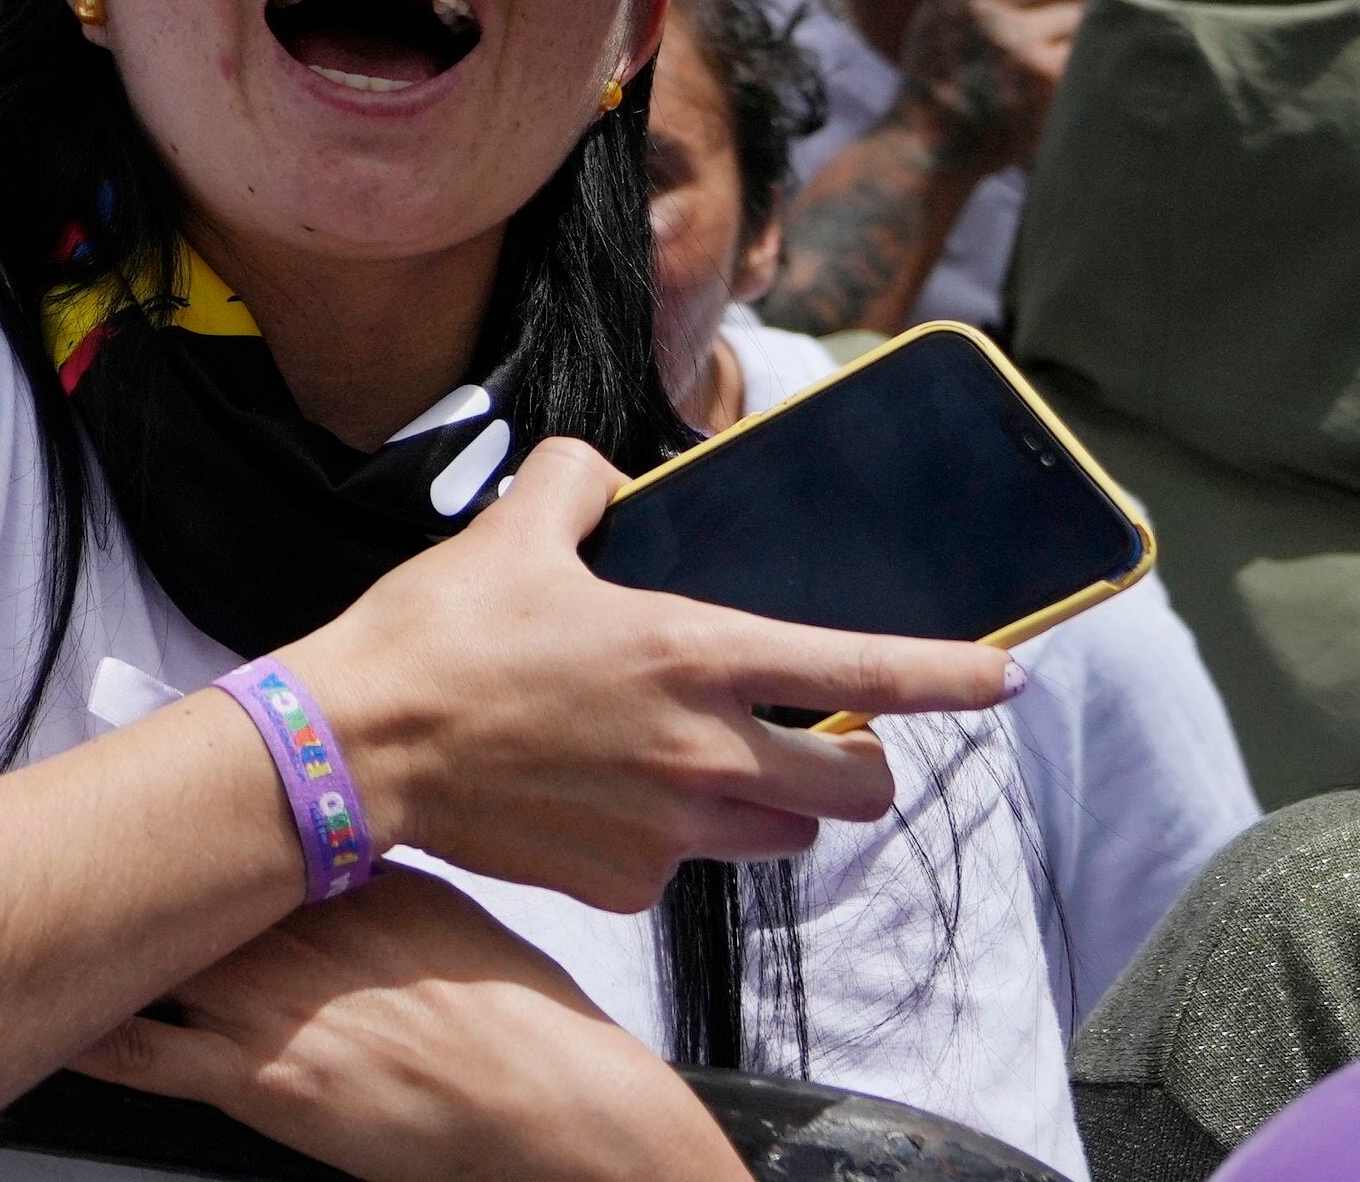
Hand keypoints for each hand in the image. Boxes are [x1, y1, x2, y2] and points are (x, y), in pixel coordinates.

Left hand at [65, 871, 728, 1181]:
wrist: (547, 1100)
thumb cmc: (507, 1013)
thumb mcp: (432, 906)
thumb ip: (361, 871)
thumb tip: (315, 840)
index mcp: (328, 878)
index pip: (216, 827)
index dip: (149, 811)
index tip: (98, 785)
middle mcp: (284, 926)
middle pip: (159, 879)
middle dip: (95, 856)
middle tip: (25, 826)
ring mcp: (265, 1002)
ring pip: (139, 955)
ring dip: (76, 932)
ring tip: (6, 904)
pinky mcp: (260, 1079)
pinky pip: (144, 1057)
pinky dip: (85, 1036)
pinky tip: (34, 1016)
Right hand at [281, 440, 1019, 909]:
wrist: (357, 747)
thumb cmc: (435, 636)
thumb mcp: (509, 532)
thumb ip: (576, 485)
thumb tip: (604, 477)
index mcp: (693, 653)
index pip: (863, 672)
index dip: (951, 677)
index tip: (1002, 678)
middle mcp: (705, 753)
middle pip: (856, 790)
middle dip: (855, 765)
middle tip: (817, 740)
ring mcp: (670, 829)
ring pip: (780, 836)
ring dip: (768, 804)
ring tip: (698, 766)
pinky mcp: (626, 883)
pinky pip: (684, 866)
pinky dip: (665, 837)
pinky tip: (598, 798)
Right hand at [893, 0, 1100, 172]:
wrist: (927, 150)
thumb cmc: (944, 85)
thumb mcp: (942, 21)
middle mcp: (981, 12)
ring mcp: (1014, 45)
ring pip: (1083, 9)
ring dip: (1097, 22)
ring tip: (1099, 40)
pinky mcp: (1045, 79)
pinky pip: (1090, 48)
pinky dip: (1098, 56)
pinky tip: (1094, 70)